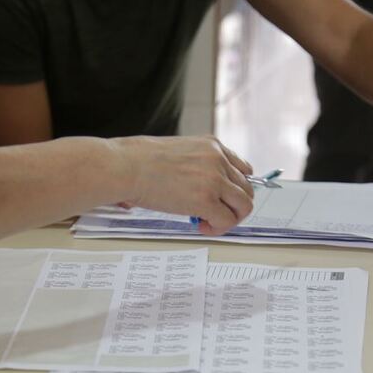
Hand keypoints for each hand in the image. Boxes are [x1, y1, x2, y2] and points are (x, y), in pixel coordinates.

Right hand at [110, 135, 254, 235]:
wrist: (125, 167)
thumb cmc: (138, 159)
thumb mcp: (178, 150)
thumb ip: (196, 164)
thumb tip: (196, 185)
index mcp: (211, 145)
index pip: (242, 169)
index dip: (234, 188)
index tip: (222, 198)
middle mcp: (218, 159)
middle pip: (247, 189)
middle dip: (233, 206)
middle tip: (214, 214)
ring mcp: (214, 179)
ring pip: (244, 206)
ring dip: (229, 218)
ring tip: (208, 222)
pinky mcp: (206, 199)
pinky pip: (226, 220)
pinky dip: (217, 228)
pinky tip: (201, 226)